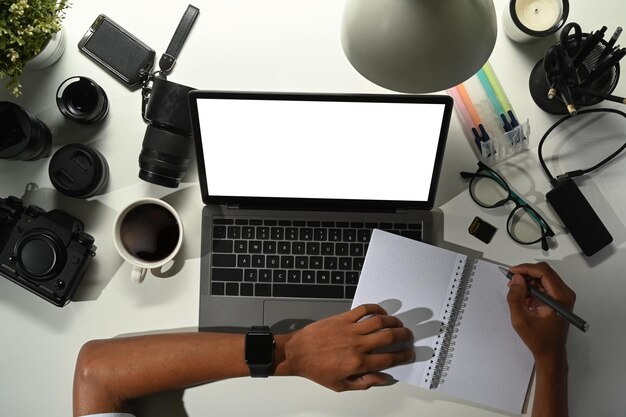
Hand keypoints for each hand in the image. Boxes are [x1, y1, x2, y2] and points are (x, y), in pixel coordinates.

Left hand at [276, 304, 414, 391]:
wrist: (297, 353)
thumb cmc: (316, 370)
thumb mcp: (340, 385)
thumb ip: (364, 383)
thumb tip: (383, 378)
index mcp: (358, 363)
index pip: (389, 359)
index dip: (403, 356)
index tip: (409, 353)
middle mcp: (357, 345)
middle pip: (389, 337)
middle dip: (403, 335)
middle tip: (408, 335)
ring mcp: (350, 329)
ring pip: (380, 321)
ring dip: (393, 321)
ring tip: (398, 323)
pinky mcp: (342, 318)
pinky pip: (363, 310)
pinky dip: (375, 308)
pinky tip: (381, 312)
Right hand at [506, 262, 575, 364]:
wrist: (551, 353)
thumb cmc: (539, 339)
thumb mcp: (520, 319)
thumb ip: (516, 297)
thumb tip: (516, 279)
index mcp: (560, 298)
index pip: (544, 272)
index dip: (526, 269)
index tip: (512, 272)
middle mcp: (565, 294)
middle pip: (544, 272)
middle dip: (526, 274)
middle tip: (511, 281)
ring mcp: (563, 296)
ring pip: (544, 278)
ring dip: (528, 281)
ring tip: (516, 292)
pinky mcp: (559, 299)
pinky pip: (544, 285)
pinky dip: (532, 288)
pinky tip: (524, 298)